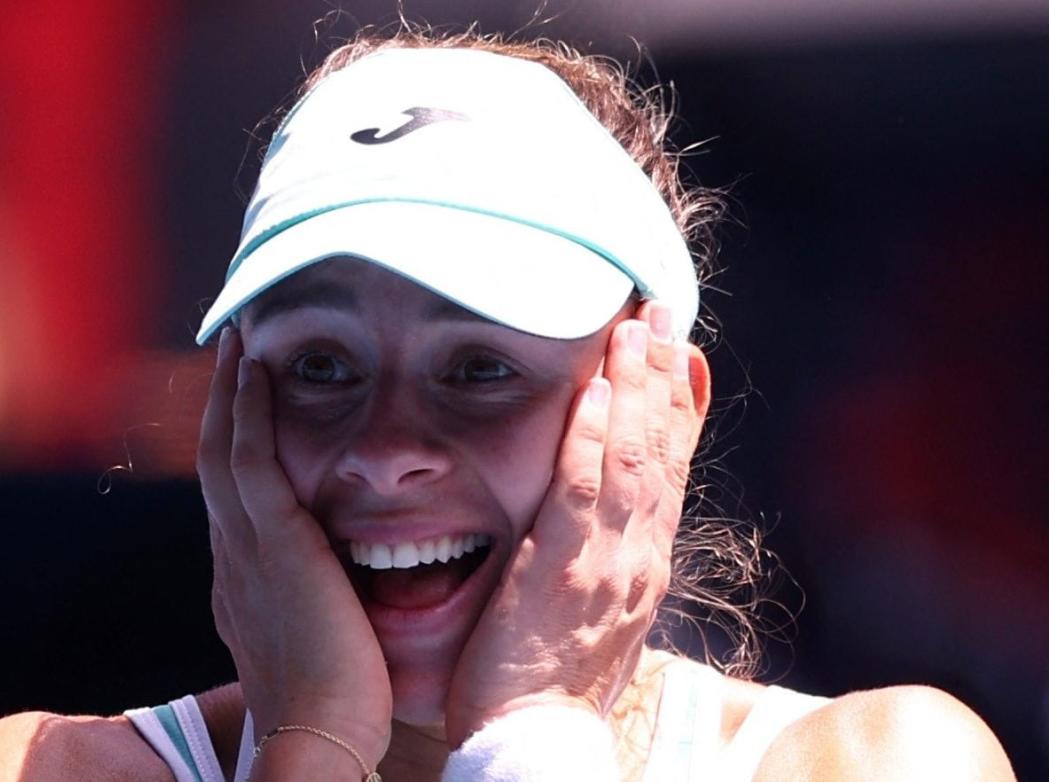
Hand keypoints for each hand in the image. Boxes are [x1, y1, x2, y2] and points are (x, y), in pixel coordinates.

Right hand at [197, 327, 391, 764]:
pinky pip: (248, 457)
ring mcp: (243, 547)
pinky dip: (247, 409)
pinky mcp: (270, 542)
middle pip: (215, 463)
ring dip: (229, 393)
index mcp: (243, 582)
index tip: (245, 412)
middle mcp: (231, 557)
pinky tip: (256, 369)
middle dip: (220, 407)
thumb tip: (343, 592)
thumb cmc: (336, 704)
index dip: (234, 449)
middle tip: (232, 356)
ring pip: (222, 449)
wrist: (320, 738)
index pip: (234, 499)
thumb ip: (319, 607)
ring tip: (240, 344)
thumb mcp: (317, 644)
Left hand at [444, 301, 708, 745]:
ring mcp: (608, 563)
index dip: (681, 407)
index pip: (673, 470)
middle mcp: (642, 557)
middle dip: (665, 376)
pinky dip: (592, 437)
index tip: (685, 354)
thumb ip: (611, 557)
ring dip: (635, 387)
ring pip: (633, 458)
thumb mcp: (601, 612)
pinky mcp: (560, 571)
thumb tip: (617, 520)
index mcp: (648, 564)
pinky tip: (592, 390)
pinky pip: (581, 492)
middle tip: (664, 312)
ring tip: (635, 327)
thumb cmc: (555, 681)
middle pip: (663, 451)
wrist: (537, 743)